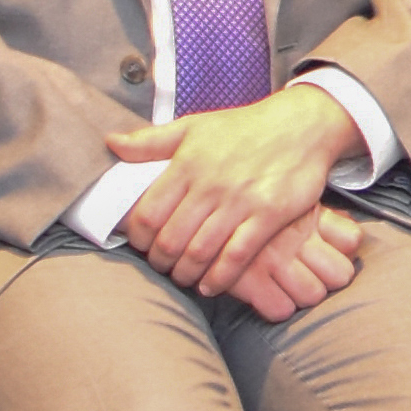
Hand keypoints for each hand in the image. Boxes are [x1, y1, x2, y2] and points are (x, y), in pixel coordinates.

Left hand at [113, 85, 364, 303]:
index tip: (140, 246)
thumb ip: (150, 141)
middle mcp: (210, 184)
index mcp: (187, 163)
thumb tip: (111, 143)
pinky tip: (211, 284)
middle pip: (171, 239)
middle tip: (162, 267)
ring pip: (200, 252)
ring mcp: (240, 201)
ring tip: (184, 278)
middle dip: (161, 262)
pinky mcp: (269, 215)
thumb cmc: (242, 128)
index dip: (138, 238)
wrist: (300, 125)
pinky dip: (220, 277)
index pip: (148, 213)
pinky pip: (237, 256)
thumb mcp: (193, 126)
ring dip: (187, 274)